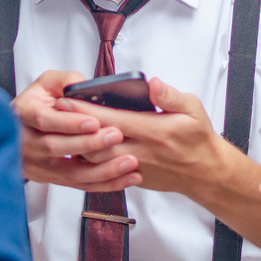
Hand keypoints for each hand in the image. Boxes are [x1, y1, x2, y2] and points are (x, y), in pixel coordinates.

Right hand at [12, 70, 140, 192]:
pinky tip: (125, 178)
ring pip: (69, 173)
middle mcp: (26, 143)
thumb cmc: (39, 102)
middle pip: (56, 148)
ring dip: (101, 170)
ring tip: (128, 162)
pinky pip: (78, 185)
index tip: (94, 122)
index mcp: (23, 114)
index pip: (44, 120)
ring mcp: (36, 165)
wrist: (19, 128)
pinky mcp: (50, 179)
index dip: (69, 123)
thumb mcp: (47, 83)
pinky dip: (104, 184)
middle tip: (116, 136)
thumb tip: (85, 86)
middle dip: (89, 144)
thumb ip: (66, 81)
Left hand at [59, 78, 229, 196]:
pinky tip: (79, 148)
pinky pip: (105, 171)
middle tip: (54, 113)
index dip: (86, 110)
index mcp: (153, 131)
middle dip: (74, 127)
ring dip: (78, 145)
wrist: (206, 173)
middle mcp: (141, 151)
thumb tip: (153, 83)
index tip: (68, 99)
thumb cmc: (198, 138)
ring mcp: (135, 167)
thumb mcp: (193, 109)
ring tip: (62, 129)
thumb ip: (170, 96)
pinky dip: (90, 161)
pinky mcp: (133, 177)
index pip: (111, 120)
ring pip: (96, 160)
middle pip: (97, 142)